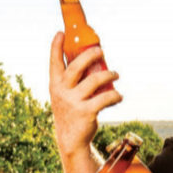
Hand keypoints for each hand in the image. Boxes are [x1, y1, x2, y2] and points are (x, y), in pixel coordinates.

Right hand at [48, 32, 121, 157]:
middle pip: (76, 66)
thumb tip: (90, 60)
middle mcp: (62, 92)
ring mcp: (73, 102)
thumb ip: (72, 81)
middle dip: (89, 55)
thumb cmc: (71, 112)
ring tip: (116, 74)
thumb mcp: (64, 95)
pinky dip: (115, 96)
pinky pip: (105, 98)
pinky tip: (119, 96)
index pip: (54, 62)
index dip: (56, 47)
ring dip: (109, 75)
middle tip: (101, 51)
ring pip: (94, 80)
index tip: (61, 32)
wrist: (71, 140)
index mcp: (55, 85)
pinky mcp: (86, 112)